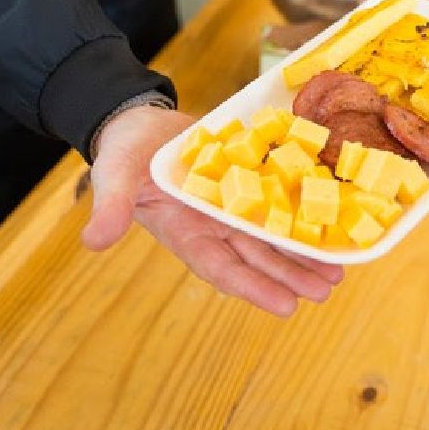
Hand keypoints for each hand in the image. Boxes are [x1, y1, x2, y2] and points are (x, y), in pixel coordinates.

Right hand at [83, 105, 343, 316]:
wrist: (140, 123)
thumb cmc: (125, 153)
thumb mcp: (114, 176)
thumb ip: (109, 207)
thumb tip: (93, 241)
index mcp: (186, 233)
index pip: (222, 269)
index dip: (254, 288)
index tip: (286, 306)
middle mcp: (214, 227)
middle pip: (257, 258)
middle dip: (290, 276)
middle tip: (325, 290)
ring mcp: (232, 206)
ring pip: (272, 237)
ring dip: (302, 254)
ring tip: (336, 271)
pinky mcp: (247, 181)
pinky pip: (278, 201)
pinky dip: (301, 213)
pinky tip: (328, 224)